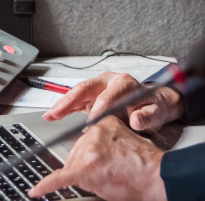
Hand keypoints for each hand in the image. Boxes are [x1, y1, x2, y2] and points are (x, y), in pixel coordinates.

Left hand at [27, 116, 165, 200]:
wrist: (156, 176)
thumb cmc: (146, 164)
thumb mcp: (126, 140)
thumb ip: (106, 140)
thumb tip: (93, 153)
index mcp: (104, 122)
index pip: (84, 140)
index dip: (90, 156)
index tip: (95, 162)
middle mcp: (94, 132)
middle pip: (75, 154)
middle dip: (85, 168)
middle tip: (105, 175)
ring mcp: (89, 150)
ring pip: (72, 167)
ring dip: (84, 178)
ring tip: (106, 181)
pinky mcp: (85, 168)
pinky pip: (60, 178)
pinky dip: (46, 186)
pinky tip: (37, 191)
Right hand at [43, 72, 184, 132]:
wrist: (154, 104)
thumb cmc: (153, 107)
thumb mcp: (155, 113)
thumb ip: (147, 116)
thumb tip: (135, 119)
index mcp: (124, 83)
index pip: (107, 95)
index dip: (98, 109)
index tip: (91, 123)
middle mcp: (109, 82)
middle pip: (86, 88)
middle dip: (70, 101)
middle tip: (57, 113)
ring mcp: (100, 88)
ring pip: (78, 94)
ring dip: (63, 105)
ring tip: (49, 115)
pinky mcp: (93, 97)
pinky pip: (77, 101)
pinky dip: (64, 108)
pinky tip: (52, 115)